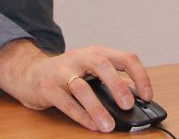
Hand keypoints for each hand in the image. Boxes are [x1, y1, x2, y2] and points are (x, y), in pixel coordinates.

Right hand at [0, 39, 152, 132]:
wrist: (30, 73)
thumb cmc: (67, 73)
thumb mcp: (91, 70)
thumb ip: (112, 81)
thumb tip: (137, 97)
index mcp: (97, 52)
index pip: (125, 57)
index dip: (139, 76)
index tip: (147, 96)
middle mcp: (80, 57)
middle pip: (102, 65)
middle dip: (117, 85)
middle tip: (128, 105)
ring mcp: (62, 71)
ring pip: (81, 87)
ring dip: (97, 107)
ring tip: (108, 125)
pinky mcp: (48, 87)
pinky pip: (66, 102)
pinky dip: (81, 115)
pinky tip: (92, 125)